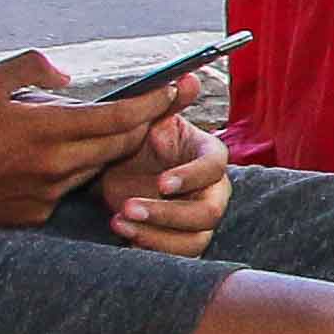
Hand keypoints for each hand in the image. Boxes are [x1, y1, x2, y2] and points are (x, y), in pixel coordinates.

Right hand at [0, 54, 177, 230]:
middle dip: (138, 126)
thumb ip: (32, 68)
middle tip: (148, 109)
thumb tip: (67, 75)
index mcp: (46, 129)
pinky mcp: (35, 214)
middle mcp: (54, 165)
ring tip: (93, 130)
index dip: (151, 104)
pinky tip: (51, 160)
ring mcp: (46, 194)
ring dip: (102, 150)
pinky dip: (69, 172)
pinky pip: (67, 190)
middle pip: (117, 146)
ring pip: (94, 168)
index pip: (118, 118)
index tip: (172, 91)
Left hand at [91, 107, 233, 256]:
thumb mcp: (149, 120)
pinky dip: (151, 249)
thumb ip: (168, 102)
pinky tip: (122, 235)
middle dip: (168, 214)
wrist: (119, 170)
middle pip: (209, 212)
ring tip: (119, 221)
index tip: (160, 183)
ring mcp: (198, 218)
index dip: (191, 176)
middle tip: (126, 207)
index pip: (215, 166)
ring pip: (196, 240)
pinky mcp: (181, 239)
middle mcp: (212, 189)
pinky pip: (178, 255)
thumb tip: (186, 77)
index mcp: (208, 155)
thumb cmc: (139, 142)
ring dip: (157, 236)